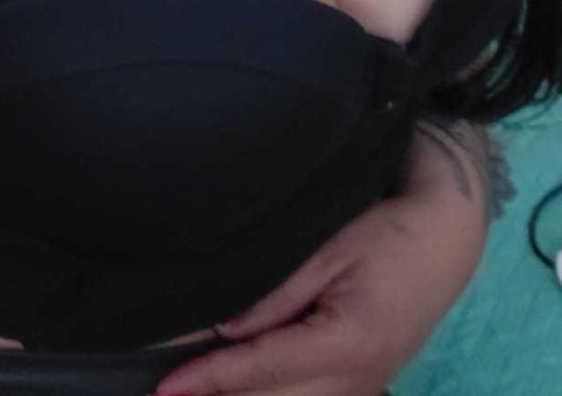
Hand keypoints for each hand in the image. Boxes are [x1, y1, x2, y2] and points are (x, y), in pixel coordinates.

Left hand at [151, 126, 488, 395]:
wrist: (445, 239)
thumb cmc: (387, 233)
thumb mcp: (327, 251)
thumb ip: (276, 294)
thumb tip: (226, 330)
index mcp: (348, 343)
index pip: (263, 369)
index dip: (210, 379)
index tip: (167, 388)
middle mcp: (359, 379)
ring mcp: (366, 386)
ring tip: (194, 394)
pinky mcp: (366, 382)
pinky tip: (241, 390)